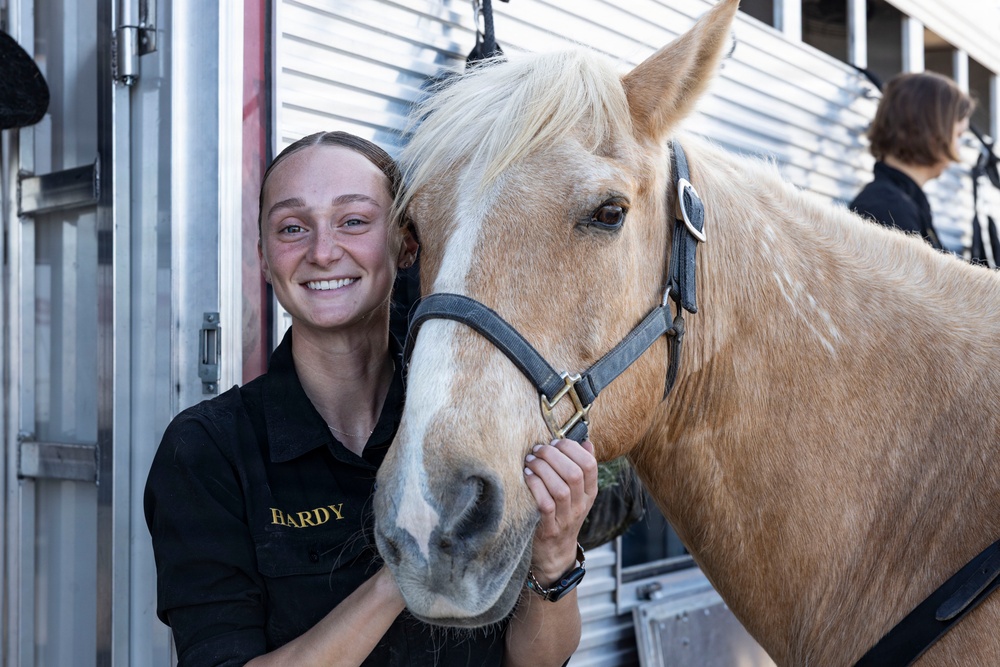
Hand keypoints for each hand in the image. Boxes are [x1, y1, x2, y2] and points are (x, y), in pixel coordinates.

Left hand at [523, 439, 597, 585]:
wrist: (556, 553)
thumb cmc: (563, 514)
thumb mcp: (578, 493)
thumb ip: (581, 468)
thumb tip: (585, 441)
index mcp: (590, 492)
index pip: (590, 465)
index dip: (572, 449)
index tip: (556, 442)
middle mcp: (581, 505)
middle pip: (574, 474)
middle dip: (554, 456)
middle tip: (538, 449)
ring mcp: (566, 518)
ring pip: (560, 488)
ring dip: (543, 469)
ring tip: (530, 460)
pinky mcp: (549, 528)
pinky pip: (545, 505)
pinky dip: (536, 487)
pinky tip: (527, 476)